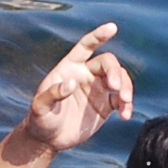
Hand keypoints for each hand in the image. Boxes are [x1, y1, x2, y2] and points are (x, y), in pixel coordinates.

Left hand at [22, 25, 133, 152]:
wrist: (48, 139)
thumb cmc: (40, 119)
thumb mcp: (40, 107)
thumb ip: (53, 94)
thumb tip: (71, 83)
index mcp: (70, 67)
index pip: (86, 46)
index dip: (98, 36)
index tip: (112, 28)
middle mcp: (86, 74)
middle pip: (108, 63)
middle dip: (115, 72)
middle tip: (116, 87)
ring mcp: (98, 89)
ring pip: (120, 79)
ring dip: (126, 88)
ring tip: (125, 102)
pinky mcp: (106, 105)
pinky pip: (122, 100)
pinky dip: (127, 105)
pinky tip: (125, 116)